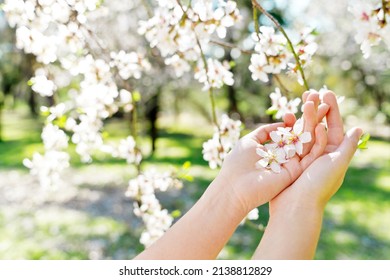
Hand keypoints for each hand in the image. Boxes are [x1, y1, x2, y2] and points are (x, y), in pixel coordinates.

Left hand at [212, 102, 326, 215]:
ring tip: (325, 107)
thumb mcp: (251, 141)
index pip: (289, 131)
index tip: (300, 105)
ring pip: (309, 142)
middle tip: (320, 101)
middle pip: (302, 134)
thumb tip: (283, 124)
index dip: (295, 118)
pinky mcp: (296, 172)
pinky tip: (321, 128)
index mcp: (274, 150)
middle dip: (310, 117)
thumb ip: (266, 131)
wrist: (236, 186)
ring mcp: (292, 164)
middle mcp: (285, 157)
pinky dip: (317, 142)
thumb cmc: (238, 162)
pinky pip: (310, 156)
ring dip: (317, 124)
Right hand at [270, 91, 362, 214]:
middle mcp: (320, 155)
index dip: (332, 109)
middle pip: (319, 126)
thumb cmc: (318, 186)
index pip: (336, 127)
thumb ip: (348, 146)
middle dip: (316, 108)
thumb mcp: (337, 164)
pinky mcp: (290, 161)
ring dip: (303, 116)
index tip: (326, 92)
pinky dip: (290, 129)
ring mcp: (304, 157)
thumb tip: (359, 128)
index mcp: (334, 155)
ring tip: (299, 101)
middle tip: (311, 91)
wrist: (295, 206)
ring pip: (305, 132)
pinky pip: (291, 141)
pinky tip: (286, 118)